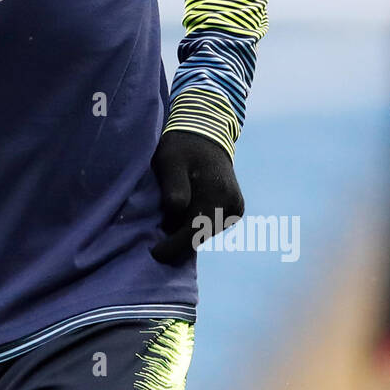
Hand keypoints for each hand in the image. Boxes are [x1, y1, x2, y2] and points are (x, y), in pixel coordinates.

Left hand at [149, 129, 243, 264]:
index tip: (154, 254)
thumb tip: (176, 212)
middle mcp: (232, 204)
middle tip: (155, 244)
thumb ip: (174, 187)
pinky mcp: (235, 210)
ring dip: (186, 232)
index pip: (194, 230)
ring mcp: (235, 208)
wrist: (207, 135)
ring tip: (165, 226)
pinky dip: (196, 225)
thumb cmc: (182, 148)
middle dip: (178, 242)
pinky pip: (211, 226)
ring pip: (206, 232)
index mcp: (217, 193)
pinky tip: (181, 217)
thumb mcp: (171, 161)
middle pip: (201, 235)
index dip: (173, 246)